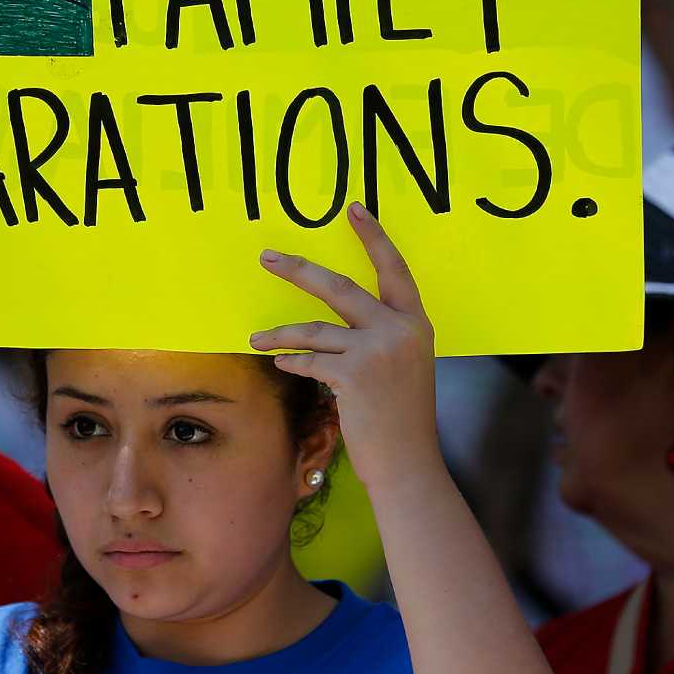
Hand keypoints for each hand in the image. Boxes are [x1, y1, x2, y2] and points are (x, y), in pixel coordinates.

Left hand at [249, 202, 439, 490]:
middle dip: (299, 270)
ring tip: (257, 338)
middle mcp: (399, 330)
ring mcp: (377, 350)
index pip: (394, 270)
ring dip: (280, 334)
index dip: (373, 238)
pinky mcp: (354, 374)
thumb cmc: (401, 421)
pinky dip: (292, 362)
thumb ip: (381, 339)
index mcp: (416, 324)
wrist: (408, 464)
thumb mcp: (404, 368)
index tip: (353, 209)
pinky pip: (309, 360)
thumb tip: (332, 328)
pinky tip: (282, 365)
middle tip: (268, 257)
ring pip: (314, 329)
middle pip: (340, 287)